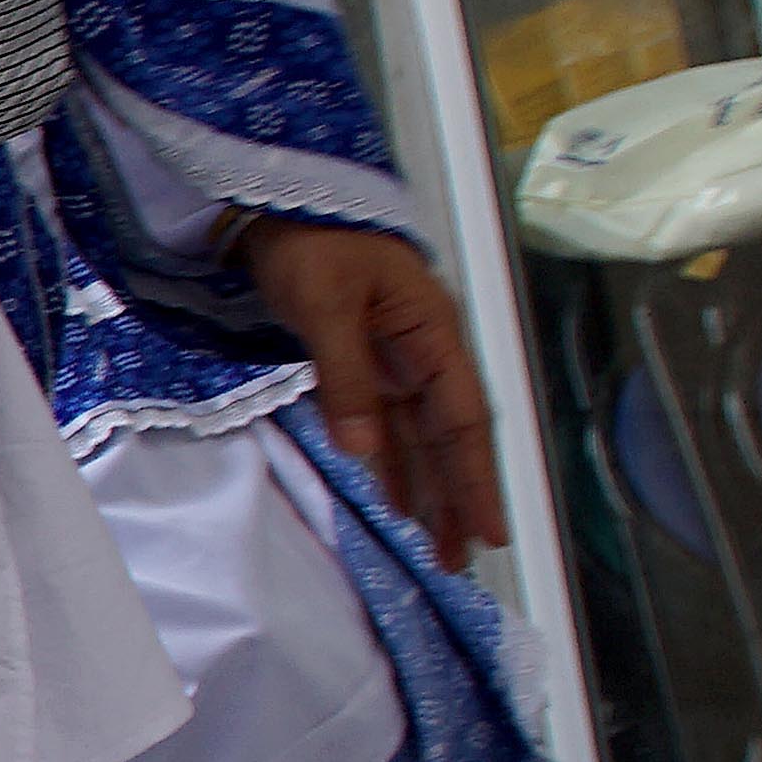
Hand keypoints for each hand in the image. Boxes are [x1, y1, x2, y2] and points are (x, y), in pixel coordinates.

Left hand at [244, 220, 506, 560]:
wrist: (273, 202)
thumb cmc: (310, 240)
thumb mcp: (325, 305)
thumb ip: (346, 377)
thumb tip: (365, 451)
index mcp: (432, 333)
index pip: (463, 419)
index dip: (476, 478)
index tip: (488, 530)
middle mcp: (424, 352)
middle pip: (450, 437)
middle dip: (458, 497)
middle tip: (460, 559)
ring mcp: (395, 359)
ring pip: (420, 437)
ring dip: (428, 489)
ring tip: (436, 546)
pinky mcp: (363, 363)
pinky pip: (386, 424)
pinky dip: (391, 464)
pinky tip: (394, 500)